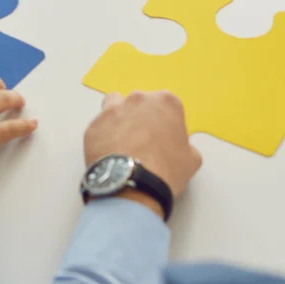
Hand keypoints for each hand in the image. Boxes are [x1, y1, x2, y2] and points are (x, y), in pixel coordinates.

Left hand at [84, 91, 201, 200]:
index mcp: (165, 102)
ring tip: (123, 142)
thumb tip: (179, 150)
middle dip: (142, 118)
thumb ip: (185, 145)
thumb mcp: (190, 160)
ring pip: (114, 105)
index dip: (167, 122)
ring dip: (119, 118)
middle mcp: (138, 99)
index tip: (166, 137)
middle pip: (140, 103)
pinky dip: (103, 137)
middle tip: (145, 142)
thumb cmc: (165, 170)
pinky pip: (99, 127)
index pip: (168, 105)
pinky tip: (110, 154)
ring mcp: (112, 110)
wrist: (132, 184)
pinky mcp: (93, 126)